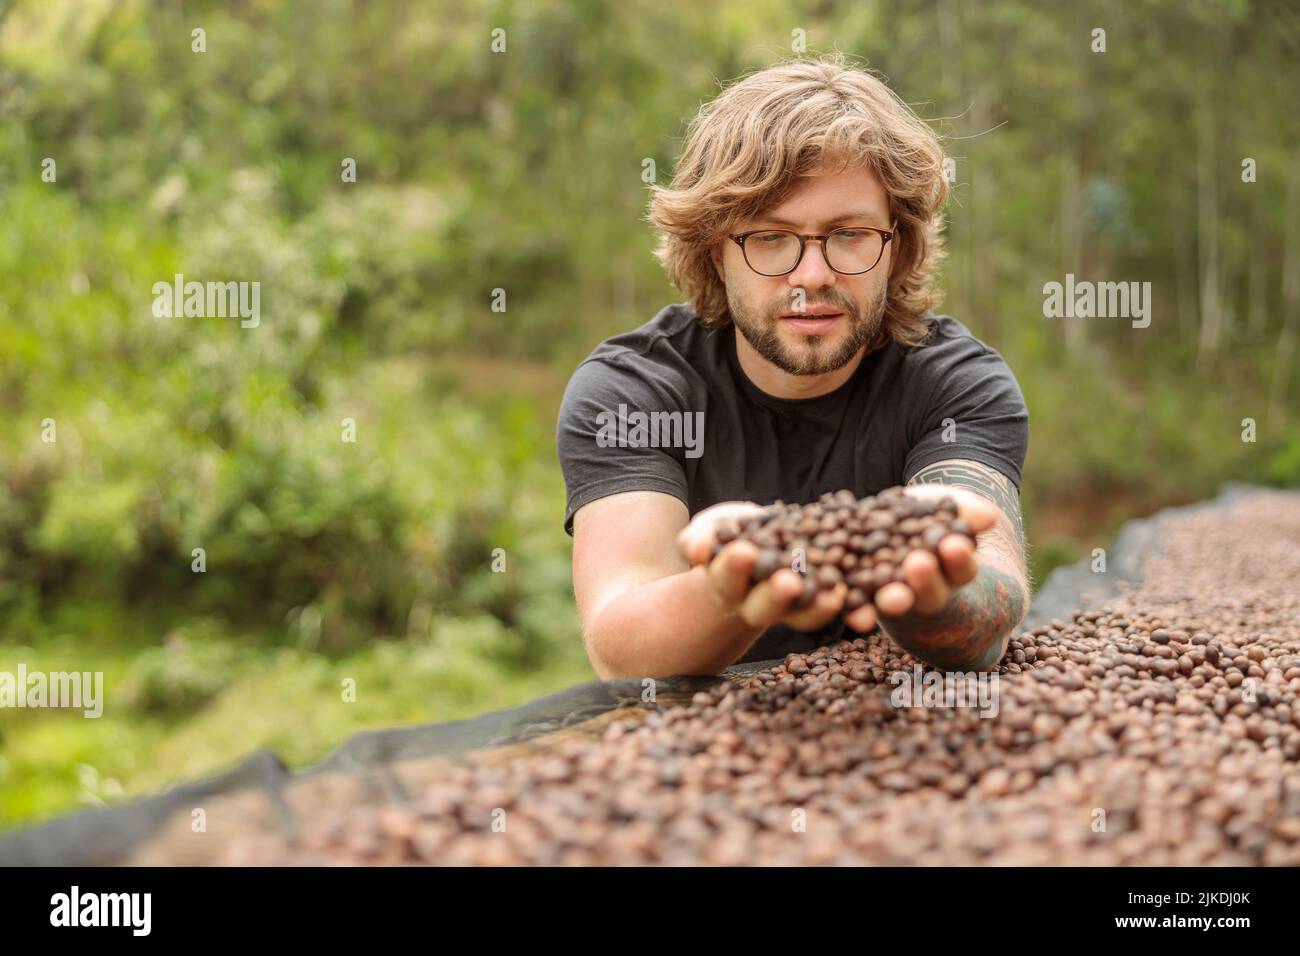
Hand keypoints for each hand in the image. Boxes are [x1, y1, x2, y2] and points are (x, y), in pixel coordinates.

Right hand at [677, 501, 848, 632]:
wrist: (755, 538)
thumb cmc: (722, 536)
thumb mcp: (705, 532)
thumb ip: (696, 540)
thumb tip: (697, 551)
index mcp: (727, 586)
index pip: (727, 579)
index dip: (734, 568)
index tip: (743, 552)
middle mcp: (757, 602)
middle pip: (766, 606)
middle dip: (777, 594)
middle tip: (789, 582)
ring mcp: (790, 604)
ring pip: (803, 613)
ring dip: (819, 607)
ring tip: (835, 595)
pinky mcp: (819, 596)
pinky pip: (833, 605)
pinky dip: (850, 608)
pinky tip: (861, 607)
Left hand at [843, 485, 997, 631]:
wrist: (890, 521)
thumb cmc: (929, 516)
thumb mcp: (946, 508)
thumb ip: (967, 512)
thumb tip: (990, 516)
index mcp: (953, 570)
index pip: (962, 568)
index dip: (959, 559)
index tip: (954, 545)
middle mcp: (928, 590)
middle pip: (932, 593)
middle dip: (927, 580)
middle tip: (919, 564)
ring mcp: (897, 597)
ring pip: (897, 603)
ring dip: (895, 601)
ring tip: (892, 596)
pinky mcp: (866, 598)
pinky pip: (864, 608)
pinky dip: (860, 611)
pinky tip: (857, 612)